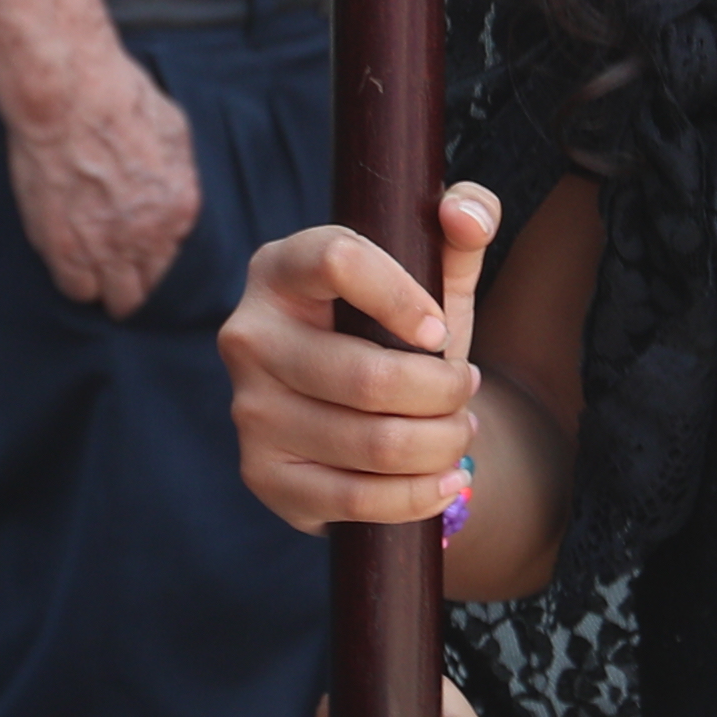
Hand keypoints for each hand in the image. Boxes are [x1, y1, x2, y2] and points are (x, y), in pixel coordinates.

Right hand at [5, 47, 202, 312]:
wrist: (71, 99)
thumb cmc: (120, 102)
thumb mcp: (173, 132)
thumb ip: (176, 172)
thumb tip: (173, 186)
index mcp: (179, 210)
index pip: (174, 263)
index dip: (153, 259)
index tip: (139, 253)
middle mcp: (147, 238)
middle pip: (146, 291)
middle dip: (133, 284)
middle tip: (116, 271)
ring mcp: (104, 248)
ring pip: (111, 298)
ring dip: (102, 285)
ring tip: (91, 269)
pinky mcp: (63, 248)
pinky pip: (74, 288)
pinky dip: (73, 279)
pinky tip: (68, 259)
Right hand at [226, 186, 498, 533]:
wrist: (365, 408)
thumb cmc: (403, 324)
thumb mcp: (436, 270)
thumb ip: (466, 219)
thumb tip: (466, 216)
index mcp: (280, 267)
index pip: (337, 262)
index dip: (404, 298)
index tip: (441, 331)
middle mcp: (248, 335)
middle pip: (366, 376)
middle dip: (443, 392)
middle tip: (468, 389)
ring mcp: (249, 411)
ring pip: (370, 443)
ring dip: (440, 444)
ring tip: (460, 430)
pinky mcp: (264, 476)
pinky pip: (353, 500)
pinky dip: (416, 496)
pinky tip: (446, 481)